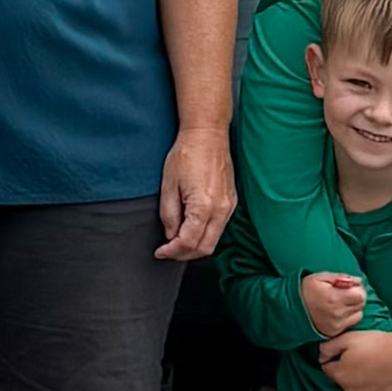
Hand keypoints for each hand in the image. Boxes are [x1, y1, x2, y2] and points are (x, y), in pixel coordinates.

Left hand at [155, 124, 234, 261]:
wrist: (207, 135)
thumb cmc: (186, 154)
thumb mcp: (168, 185)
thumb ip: (169, 215)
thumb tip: (171, 235)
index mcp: (204, 206)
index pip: (188, 242)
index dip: (172, 252)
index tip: (160, 252)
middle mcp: (221, 210)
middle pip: (205, 248)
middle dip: (184, 254)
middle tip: (168, 252)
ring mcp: (229, 206)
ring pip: (214, 240)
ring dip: (195, 247)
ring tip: (177, 243)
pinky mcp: (231, 202)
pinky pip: (220, 228)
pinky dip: (205, 235)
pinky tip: (191, 230)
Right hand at [298, 269, 368, 339]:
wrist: (289, 308)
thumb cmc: (305, 290)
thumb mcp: (320, 277)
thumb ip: (341, 277)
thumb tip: (358, 281)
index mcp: (333, 298)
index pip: (360, 295)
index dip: (357, 289)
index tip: (349, 287)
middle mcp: (336, 313)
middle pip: (360, 305)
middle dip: (356, 297)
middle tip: (344, 294)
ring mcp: (335, 324)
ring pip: (358, 314)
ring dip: (353, 308)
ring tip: (340, 303)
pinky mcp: (334, 332)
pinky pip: (350, 324)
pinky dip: (348, 317)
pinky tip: (337, 312)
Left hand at [317, 320, 391, 390]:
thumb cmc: (380, 344)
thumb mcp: (349, 338)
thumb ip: (329, 346)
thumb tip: (320, 354)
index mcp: (340, 374)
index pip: (327, 367)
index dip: (335, 357)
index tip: (348, 352)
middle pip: (341, 380)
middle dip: (347, 371)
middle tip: (364, 359)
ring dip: (359, 384)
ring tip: (375, 370)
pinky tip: (381, 383)